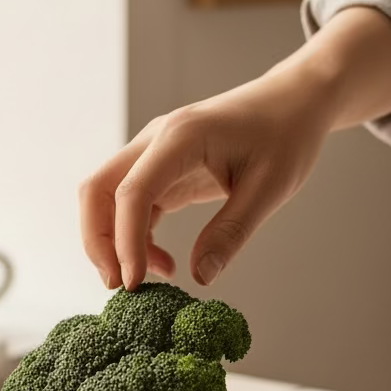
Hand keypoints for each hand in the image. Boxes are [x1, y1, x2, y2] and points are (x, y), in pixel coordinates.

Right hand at [78, 7, 390, 290]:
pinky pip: (131, 206)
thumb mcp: (269, 189)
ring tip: (149, 279)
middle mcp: (156, 140)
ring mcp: (154, 153)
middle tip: (121, 286)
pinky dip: (136, 238)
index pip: (133, 191)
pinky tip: (165, 264)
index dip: (125, 241)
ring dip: (114, 242)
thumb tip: (200, 277)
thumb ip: (231, 232)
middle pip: (98, 190)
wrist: (292, 104)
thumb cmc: (286, 136)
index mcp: (181, 137)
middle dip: (99, 242)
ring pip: (107, 199)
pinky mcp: (161, 170)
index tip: (134, 283)